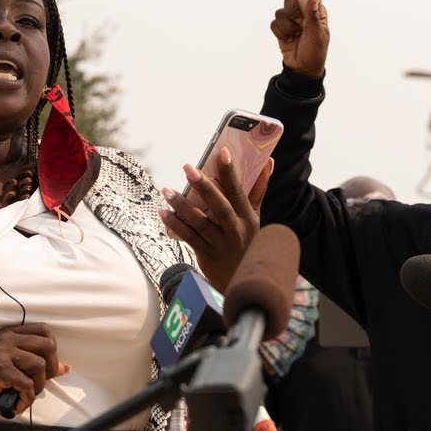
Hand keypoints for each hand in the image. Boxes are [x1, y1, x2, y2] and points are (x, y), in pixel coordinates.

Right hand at [0, 323, 67, 416]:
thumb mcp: (6, 363)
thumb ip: (31, 363)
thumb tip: (64, 368)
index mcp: (9, 334)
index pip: (43, 329)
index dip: (52, 348)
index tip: (48, 366)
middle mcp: (7, 339)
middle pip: (48, 345)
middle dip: (51, 368)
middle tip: (40, 383)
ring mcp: (3, 353)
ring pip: (40, 365)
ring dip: (38, 386)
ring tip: (26, 395)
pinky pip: (27, 385)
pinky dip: (26, 399)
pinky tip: (17, 405)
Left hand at [159, 146, 272, 290]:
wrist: (244, 279)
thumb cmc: (247, 240)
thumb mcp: (255, 216)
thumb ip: (258, 189)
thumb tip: (268, 161)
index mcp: (247, 217)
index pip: (239, 191)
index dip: (231, 172)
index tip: (222, 152)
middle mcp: (235, 230)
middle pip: (219, 206)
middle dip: (204, 186)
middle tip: (188, 168)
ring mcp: (220, 244)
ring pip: (200, 222)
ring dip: (181, 206)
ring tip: (166, 190)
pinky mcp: (206, 254)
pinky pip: (188, 237)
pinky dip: (175, 224)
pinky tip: (163, 212)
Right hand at [271, 0, 328, 76]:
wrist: (302, 69)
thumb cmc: (316, 52)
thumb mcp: (319, 36)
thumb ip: (314, 17)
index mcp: (316, 11)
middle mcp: (303, 13)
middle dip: (292, 8)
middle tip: (297, 19)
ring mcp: (291, 20)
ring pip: (281, 11)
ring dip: (287, 26)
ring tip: (295, 35)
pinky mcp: (281, 28)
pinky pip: (274, 23)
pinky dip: (280, 32)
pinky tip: (288, 39)